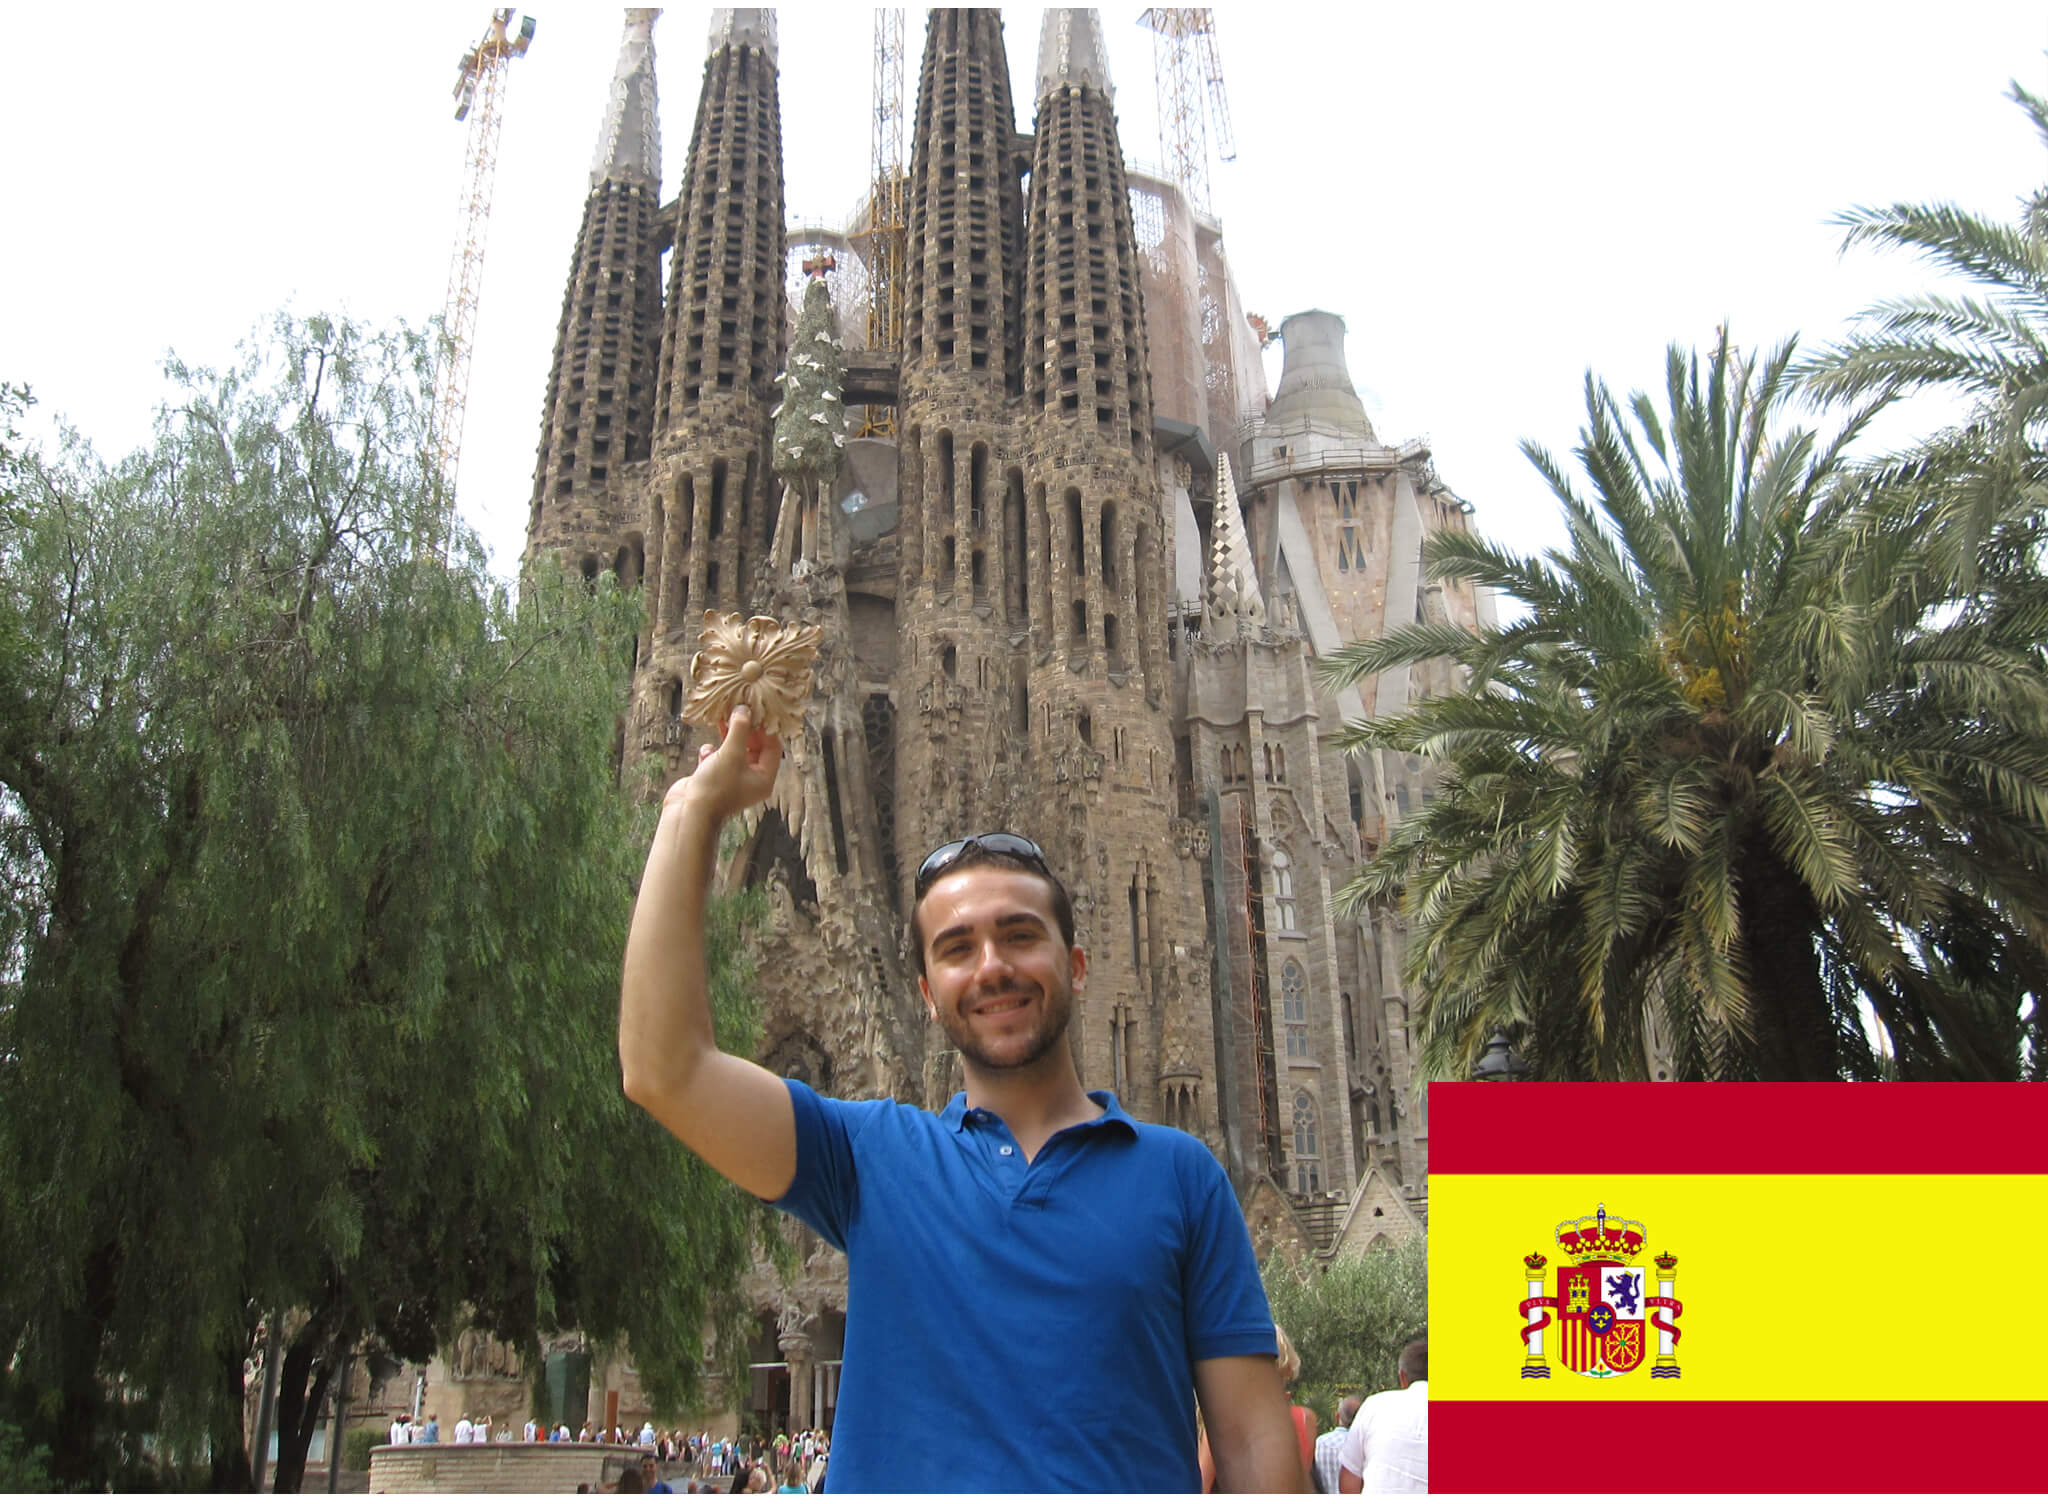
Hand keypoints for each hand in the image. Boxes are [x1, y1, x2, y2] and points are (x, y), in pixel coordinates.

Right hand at [666, 703, 782, 823]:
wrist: (688, 813)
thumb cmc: (715, 788)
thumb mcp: (731, 754)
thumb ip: (739, 730)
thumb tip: (744, 710)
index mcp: (763, 779)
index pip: (773, 748)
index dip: (765, 729)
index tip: (756, 712)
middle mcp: (750, 780)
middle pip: (753, 748)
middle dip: (744, 729)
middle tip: (737, 711)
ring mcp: (731, 780)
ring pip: (733, 751)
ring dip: (727, 737)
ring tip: (721, 719)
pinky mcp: (713, 779)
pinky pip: (716, 759)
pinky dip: (711, 752)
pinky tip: (706, 750)